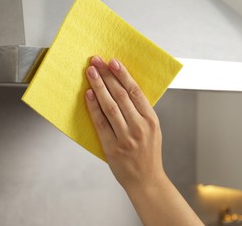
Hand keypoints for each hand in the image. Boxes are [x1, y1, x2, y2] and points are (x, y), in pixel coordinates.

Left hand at [84, 56, 164, 189]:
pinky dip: (93, 107)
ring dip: (99, 87)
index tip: (113, 62)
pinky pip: (101, 123)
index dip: (123, 75)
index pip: (136, 92)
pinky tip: (88, 95)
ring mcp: (125, 137)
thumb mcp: (153, 129)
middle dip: (108, 76)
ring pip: (110, 106)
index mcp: (151, 120)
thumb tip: (124, 89)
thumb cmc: (149, 153)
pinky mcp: (112, 147)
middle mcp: (139, 126)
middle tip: (97, 61)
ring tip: (90, 73)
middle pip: (121, 95)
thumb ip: (141, 111)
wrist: (146, 180)